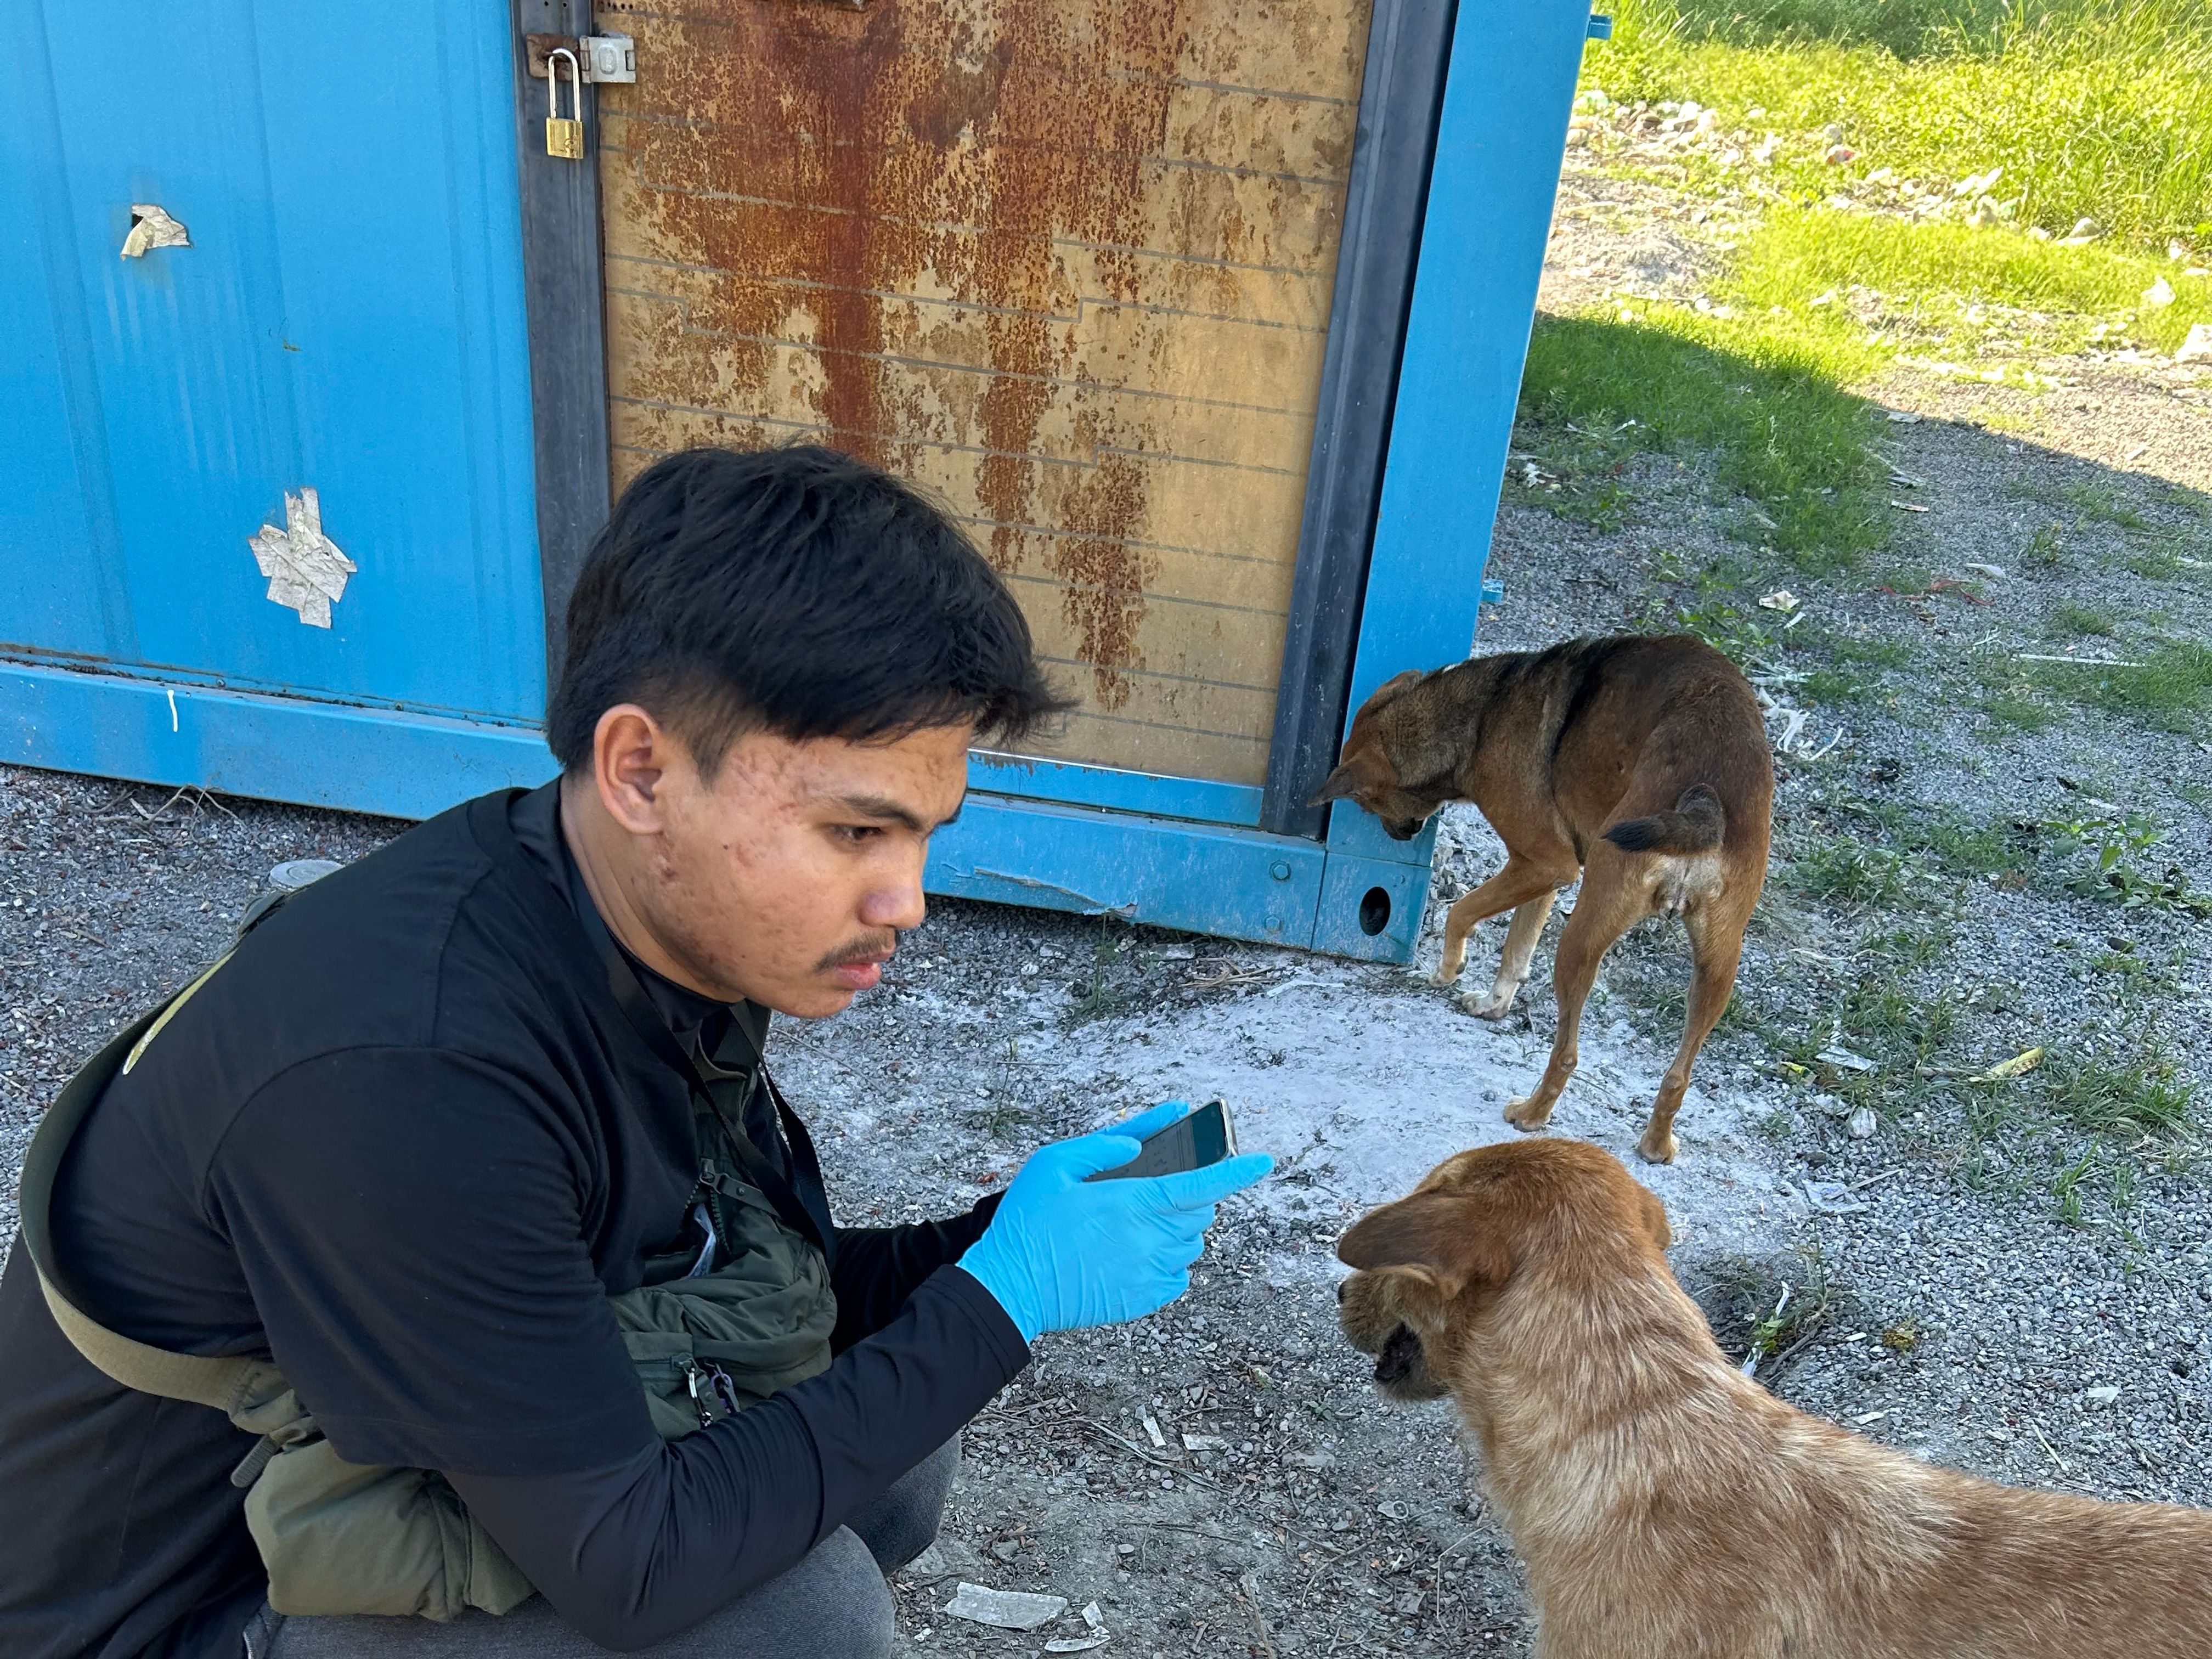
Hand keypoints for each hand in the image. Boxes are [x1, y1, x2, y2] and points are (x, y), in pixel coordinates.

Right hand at [957, 1102, 1271, 1342]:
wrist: (1010, 1287)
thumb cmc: (1028, 1221)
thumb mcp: (1055, 1164)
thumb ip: (1106, 1145)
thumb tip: (1145, 1142)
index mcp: (1132, 1202)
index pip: (1203, 1184)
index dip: (1239, 1171)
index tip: (1265, 1162)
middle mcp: (1149, 1240)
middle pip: (1201, 1214)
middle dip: (1189, 1198)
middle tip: (1150, 1193)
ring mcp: (1148, 1274)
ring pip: (1191, 1245)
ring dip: (1177, 1229)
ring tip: (1134, 1224)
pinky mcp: (1142, 1300)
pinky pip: (1177, 1276)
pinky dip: (1168, 1261)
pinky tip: (1134, 1253)